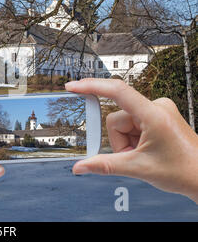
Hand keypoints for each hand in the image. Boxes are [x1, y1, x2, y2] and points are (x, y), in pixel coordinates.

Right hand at [66, 78, 197, 202]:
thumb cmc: (183, 171)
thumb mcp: (138, 169)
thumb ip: (105, 165)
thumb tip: (80, 166)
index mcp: (153, 114)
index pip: (117, 91)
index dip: (91, 86)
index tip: (73, 86)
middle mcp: (156, 107)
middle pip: (117, 118)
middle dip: (119, 141)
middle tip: (132, 156)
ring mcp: (158, 111)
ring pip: (123, 123)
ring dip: (126, 142)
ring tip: (142, 155)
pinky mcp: (157, 116)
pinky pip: (132, 124)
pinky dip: (132, 139)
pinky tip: (145, 150)